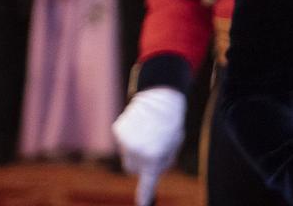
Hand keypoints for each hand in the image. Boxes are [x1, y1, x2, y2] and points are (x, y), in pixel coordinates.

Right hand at [112, 87, 186, 205]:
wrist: (161, 97)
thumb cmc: (170, 123)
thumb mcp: (174, 144)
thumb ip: (162, 161)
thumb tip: (149, 171)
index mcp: (155, 155)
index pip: (148, 181)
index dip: (145, 194)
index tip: (143, 204)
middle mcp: (138, 150)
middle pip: (132, 168)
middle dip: (139, 162)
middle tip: (150, 147)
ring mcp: (126, 141)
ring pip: (126, 154)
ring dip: (134, 148)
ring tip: (147, 131)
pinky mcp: (118, 130)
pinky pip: (123, 141)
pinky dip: (129, 136)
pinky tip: (139, 125)